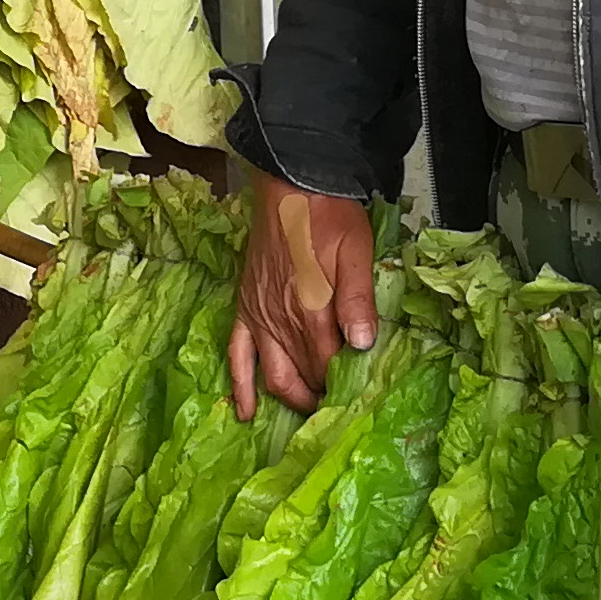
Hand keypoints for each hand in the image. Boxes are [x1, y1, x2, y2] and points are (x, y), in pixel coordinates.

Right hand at [228, 166, 376, 417]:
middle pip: (303, 376)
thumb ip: (358, 299)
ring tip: (307, 411)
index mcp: (312, 309)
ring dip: (290, 397)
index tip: (359, 395)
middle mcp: (281, 320)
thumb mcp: (356, 251)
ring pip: (272, 374)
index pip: (330, 365)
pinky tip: (246, 412)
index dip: (344, 385)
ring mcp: (259, 317)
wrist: (289, 187)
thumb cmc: (328, 216)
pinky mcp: (244, 309)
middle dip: (321, 397)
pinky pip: (237, 355)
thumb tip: (363, 344)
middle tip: (339, 407)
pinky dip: (241, 386)